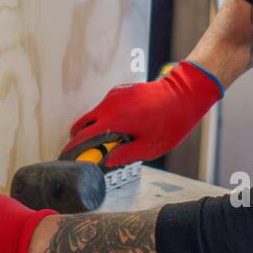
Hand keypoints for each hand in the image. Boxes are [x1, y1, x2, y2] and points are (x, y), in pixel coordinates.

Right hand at [65, 62, 222, 166]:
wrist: (184, 93)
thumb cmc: (169, 122)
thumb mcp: (148, 147)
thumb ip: (124, 156)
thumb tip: (107, 161)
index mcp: (113, 120)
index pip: (83, 136)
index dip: (73, 148)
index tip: (68, 157)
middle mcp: (109, 104)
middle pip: (82, 123)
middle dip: (81, 138)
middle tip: (91, 152)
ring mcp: (114, 95)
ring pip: (95, 114)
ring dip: (98, 127)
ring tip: (117, 140)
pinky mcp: (120, 90)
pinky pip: (106, 106)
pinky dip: (108, 118)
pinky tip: (126, 126)